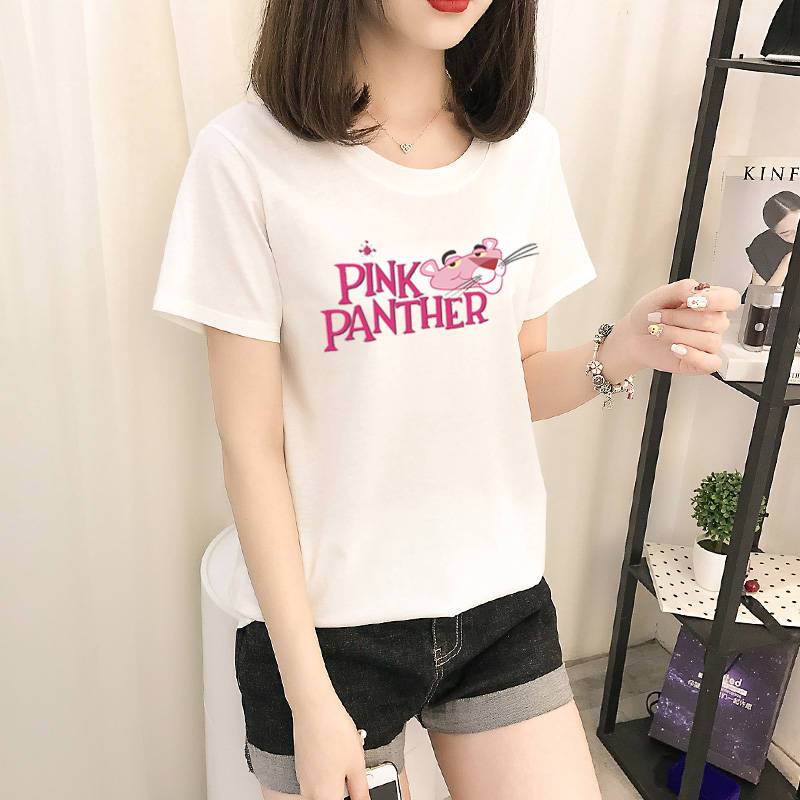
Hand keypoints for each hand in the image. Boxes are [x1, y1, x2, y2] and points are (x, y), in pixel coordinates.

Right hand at [292, 691, 369, 799]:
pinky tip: (337, 758)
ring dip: (335, 785)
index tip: (358, 794)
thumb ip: (360, 792)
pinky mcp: (301, 767)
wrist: (313, 708)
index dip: (353, 799)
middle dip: (343, 793)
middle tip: (355, 783)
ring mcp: (303, 780)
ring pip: (322, 792)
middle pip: (329, 799)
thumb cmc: (334, 732)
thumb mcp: (357, 765)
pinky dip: (327, 776)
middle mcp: (309, 792)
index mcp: (325, 796)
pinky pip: (316, 781)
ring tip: (348, 766)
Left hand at [614, 278, 740, 374]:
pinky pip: (711, 363)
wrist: (634, 335)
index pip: (730, 299)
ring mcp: (709, 343)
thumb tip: (699, 292)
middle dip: (680, 318)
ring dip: (677, 334)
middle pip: (713, 321)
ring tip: (660, 331)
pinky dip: (692, 355)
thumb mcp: (661, 294)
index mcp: (709, 302)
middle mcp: (713, 322)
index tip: (691, 301)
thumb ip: (683, 288)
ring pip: (709, 340)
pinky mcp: (703, 362)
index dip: (716, 300)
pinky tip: (675, 348)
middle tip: (660, 316)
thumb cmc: (649, 314)